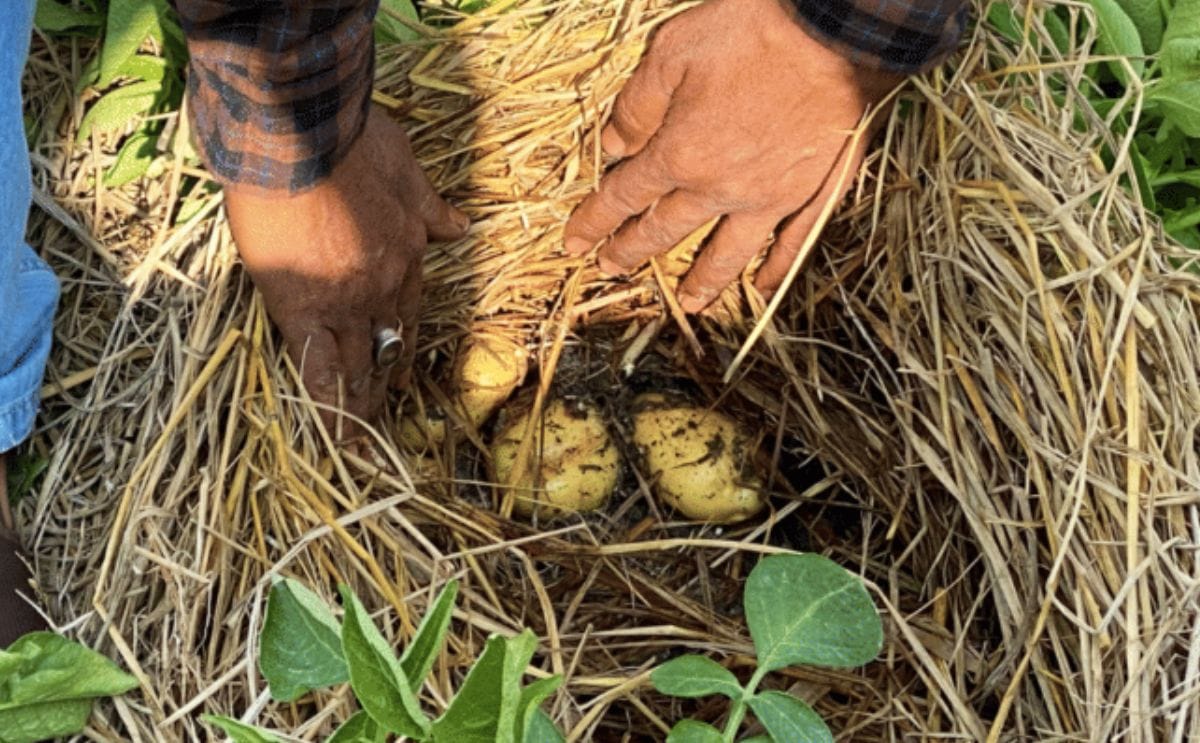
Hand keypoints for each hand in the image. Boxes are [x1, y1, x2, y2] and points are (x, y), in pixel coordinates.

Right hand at [225, 108, 467, 439]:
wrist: (304, 134)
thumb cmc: (352, 140)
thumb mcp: (408, 168)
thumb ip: (430, 206)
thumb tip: (460, 226)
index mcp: (407, 254)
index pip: (408, 309)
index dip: (404, 339)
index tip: (400, 362)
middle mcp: (385, 286)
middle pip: (389, 345)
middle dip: (387, 384)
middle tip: (388, 418)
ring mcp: (347, 302)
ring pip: (359, 367)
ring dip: (364, 408)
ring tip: (366, 446)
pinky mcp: (303, 310)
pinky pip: (319, 372)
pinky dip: (330, 410)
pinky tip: (338, 442)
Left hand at [564, 0, 900, 311]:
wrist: (836, 28)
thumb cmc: (753, 30)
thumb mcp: (673, 51)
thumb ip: (637, 104)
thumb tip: (612, 145)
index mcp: (680, 154)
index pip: (624, 197)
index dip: (594, 221)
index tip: (575, 244)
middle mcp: (720, 188)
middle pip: (665, 230)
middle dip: (631, 252)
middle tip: (611, 270)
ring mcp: (770, 198)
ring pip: (727, 253)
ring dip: (703, 281)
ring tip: (688, 304)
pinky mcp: (814, 194)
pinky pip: (791, 244)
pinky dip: (777, 270)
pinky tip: (766, 287)